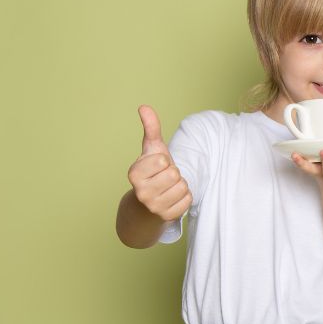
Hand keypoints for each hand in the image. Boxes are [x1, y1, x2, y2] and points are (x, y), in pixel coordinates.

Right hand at [127, 105, 190, 221]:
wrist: (147, 205)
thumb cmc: (151, 173)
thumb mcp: (151, 150)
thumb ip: (151, 129)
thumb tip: (144, 107)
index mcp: (134, 174)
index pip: (163, 161)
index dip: (164, 162)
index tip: (157, 168)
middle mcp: (141, 192)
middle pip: (175, 174)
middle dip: (174, 173)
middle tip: (164, 178)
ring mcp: (153, 206)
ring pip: (183, 186)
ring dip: (180, 185)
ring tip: (168, 188)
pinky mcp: (167, 217)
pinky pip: (188, 200)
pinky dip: (184, 198)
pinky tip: (172, 198)